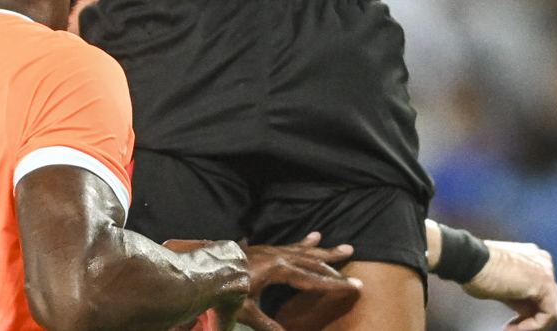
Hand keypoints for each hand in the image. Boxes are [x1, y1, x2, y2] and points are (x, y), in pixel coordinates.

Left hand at [163, 234, 358, 330]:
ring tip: (342, 245)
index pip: (312, 279)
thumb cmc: (223, 293)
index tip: (355, 286)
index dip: (334, 284)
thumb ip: (269, 326)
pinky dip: (303, 242)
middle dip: (333, 261)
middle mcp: (278, 256)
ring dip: (323, 249)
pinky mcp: (263, 249)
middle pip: (312, 260)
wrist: (200, 272)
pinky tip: (312, 235)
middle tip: (353, 257)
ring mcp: (271, 250)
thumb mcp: (247, 313)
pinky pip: (289, 245)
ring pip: (303, 250)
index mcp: (278, 270)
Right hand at [462, 240, 556, 330]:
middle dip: (529, 317)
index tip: (510, 320)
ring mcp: (546, 272)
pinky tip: (515, 328)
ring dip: (531, 324)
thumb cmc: (478, 269)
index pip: (538, 289)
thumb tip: (522, 308)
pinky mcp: (546, 285)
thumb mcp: (501, 282)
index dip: (526, 309)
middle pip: (545, 298)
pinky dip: (534, 325)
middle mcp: (543, 261)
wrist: (471, 260)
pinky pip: (549, 313)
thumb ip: (516, 291)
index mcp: (532, 256)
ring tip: (512, 330)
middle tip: (513, 328)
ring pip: (549, 307)